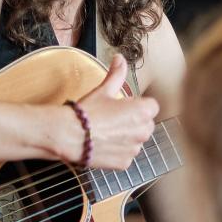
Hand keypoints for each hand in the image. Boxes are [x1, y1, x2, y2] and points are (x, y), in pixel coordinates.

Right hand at [73, 54, 158, 169]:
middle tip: (113, 119)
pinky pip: (126, 155)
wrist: (69, 135)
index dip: (136, 106)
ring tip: (106, 132)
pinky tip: (103, 144)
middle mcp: (144, 131)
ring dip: (127, 137)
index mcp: (143, 111)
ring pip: (136, 141)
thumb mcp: (103, 89)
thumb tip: (120, 58)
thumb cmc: (87, 111)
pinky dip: (118, 152)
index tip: (123, 106)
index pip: (151, 107)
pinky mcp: (125, 163)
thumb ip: (117, 74)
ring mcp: (135, 149)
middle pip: (146, 124)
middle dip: (134, 122)